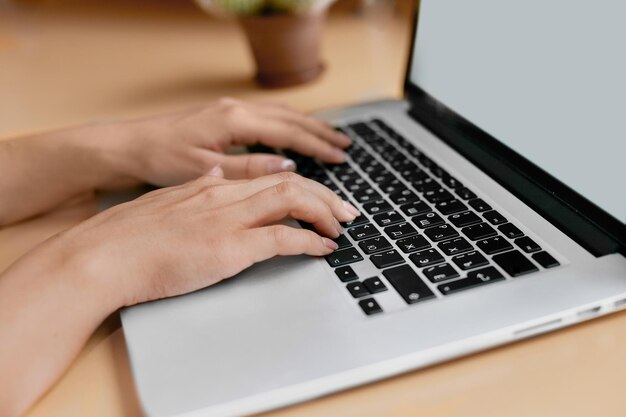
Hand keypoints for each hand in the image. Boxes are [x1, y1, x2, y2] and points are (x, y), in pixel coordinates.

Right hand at [46, 171, 358, 306]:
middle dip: (325, 196)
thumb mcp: (166, 202)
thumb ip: (196, 190)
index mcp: (211, 185)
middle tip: (346, 211)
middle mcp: (224, 195)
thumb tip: (216, 178)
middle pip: (290, 183)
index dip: (302, 185)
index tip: (320, 197)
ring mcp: (228, 219)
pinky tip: (323, 249)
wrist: (103, 256)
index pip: (270, 176)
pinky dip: (309, 242)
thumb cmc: (127, 237)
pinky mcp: (229, 248)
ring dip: (324, 213)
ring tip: (342, 227)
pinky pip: (282, 239)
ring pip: (292, 201)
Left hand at [114, 98, 351, 185]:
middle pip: (291, 118)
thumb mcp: (206, 170)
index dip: (317, 146)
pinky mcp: (225, 115)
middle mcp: (237, 109)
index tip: (340, 159)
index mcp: (236, 120)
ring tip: (331, 138)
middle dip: (321, 133)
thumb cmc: (161, 157)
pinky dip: (289, 124)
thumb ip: (248, 168)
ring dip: (308, 126)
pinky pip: (268, 116)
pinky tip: (296, 134)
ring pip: (281, 114)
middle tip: (346, 148)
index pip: (289, 132)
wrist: (129, 144)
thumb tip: (287, 167)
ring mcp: (231, 109)